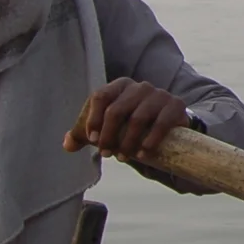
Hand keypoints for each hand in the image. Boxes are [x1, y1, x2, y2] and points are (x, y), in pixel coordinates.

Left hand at [64, 78, 191, 161]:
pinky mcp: (176, 106)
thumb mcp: (107, 126)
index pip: (100, 97)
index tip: (92, 140)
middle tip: (106, 154)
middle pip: (117, 110)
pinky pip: (161, 123)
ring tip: (123, 158)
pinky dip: (150, 140)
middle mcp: (140, 86)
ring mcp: (159, 94)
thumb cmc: (130, 124)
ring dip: (128, 142)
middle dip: (109, 136)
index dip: (93, 119)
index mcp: (120, 86)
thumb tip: (68, 144)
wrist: (168, 123)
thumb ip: (85, 133)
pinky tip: (142, 153)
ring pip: (138, 118)